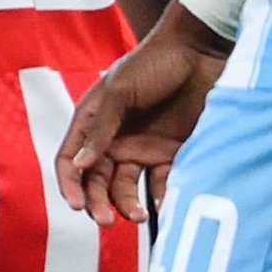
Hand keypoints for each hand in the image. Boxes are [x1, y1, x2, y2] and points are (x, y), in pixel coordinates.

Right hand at [57, 8, 226, 225]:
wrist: (201, 51)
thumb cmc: (153, 62)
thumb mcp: (120, 91)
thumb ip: (101, 129)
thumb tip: (80, 165)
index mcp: (92, 122)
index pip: (70, 161)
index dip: (70, 185)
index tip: (77, 206)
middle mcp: (113, 140)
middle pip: (96, 182)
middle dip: (98, 203)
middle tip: (108, 220)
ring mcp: (142, 148)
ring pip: (125, 189)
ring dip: (127, 206)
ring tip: (138, 216)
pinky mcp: (170, 153)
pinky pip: (161, 183)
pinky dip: (160, 198)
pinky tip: (163, 206)